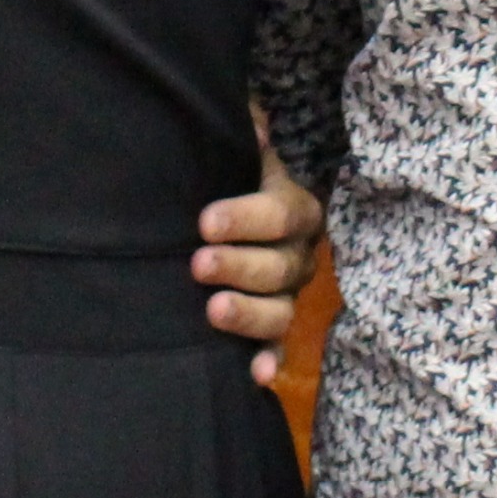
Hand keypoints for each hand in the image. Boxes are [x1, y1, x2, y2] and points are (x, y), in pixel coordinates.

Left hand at [196, 135, 324, 386]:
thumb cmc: (222, 176)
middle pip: (281, 266)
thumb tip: (249, 121)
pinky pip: (276, 346)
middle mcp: (298, 253)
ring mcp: (287, 294)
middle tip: (198, 264)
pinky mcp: (270, 327)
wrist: (213, 216)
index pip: (282, 213)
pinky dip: (268, 360)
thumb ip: (241, 133)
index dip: (247, 218)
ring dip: (250, 313)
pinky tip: (256, 375)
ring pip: (282, 309)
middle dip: (240, 265)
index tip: (205, 222)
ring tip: (213, 310)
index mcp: (292, 207)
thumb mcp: (230, 150)